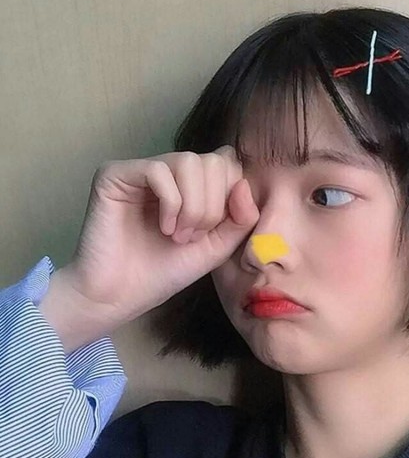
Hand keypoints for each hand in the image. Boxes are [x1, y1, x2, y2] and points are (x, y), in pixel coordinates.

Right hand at [65, 146, 258, 322]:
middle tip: (192, 238)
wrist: (120, 296)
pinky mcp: (114, 174)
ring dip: (193, 206)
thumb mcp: (217, 247)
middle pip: (212, 161)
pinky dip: (170, 203)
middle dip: (212, 206)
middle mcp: (167, 171)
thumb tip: (244, 184)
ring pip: (188, 162)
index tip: (213, 233)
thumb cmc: (165, 272)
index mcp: (191, 184)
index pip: (227, 164)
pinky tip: (163, 228)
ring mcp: (140, 170)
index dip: (230, 198)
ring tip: (178, 236)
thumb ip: (240, 219)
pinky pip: (158, 170)